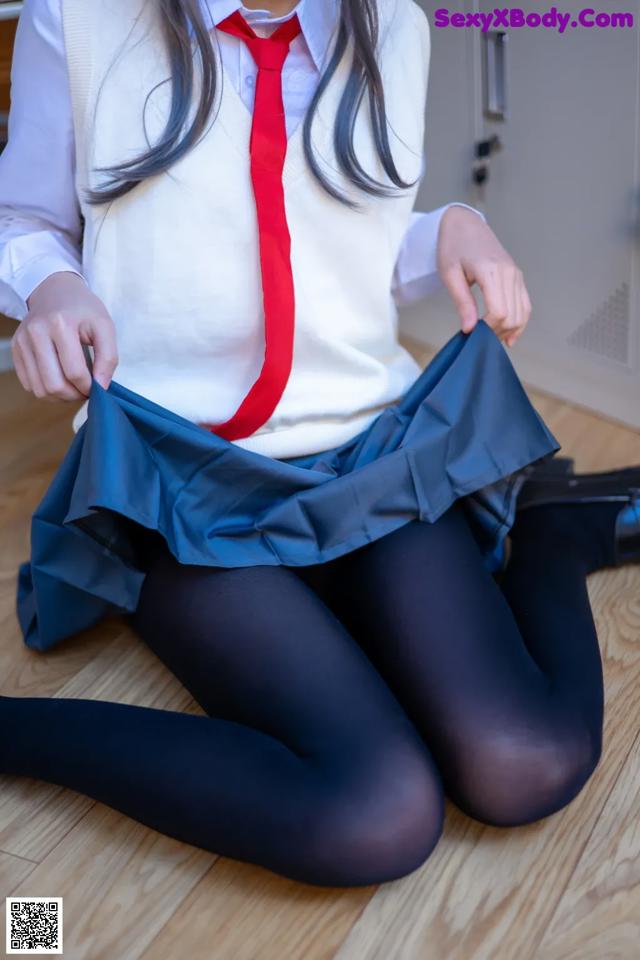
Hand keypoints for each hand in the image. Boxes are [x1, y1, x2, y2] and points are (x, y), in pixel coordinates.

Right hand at [12, 272, 117, 400]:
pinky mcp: (15, 350)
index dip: (89, 387)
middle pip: (54, 384)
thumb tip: (101, 387)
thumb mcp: (104, 326)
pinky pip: (29, 384)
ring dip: (60, 397)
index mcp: (61, 324)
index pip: (75, 372)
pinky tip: (59, 380)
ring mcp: (22, 342)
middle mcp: (36, 332)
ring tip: (74, 387)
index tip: (98, 387)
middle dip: (74, 395)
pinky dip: (46, 390)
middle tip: (85, 391)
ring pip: (40, 389)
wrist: (54, 291)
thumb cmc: (83, 309)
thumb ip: (108, 357)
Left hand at [436, 205, 531, 347]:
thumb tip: (470, 329)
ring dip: (509, 330)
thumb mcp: (450, 274)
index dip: (488, 329)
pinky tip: (509, 335)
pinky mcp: (517, 276)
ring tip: (492, 339)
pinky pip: (525, 304)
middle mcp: (509, 273)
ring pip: (522, 312)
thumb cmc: (453, 246)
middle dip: (497, 332)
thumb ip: (462, 302)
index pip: (499, 311)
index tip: (473, 334)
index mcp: (491, 271)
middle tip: (480, 340)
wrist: (464, 224)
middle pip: (512, 315)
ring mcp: (516, 274)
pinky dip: (520, 321)